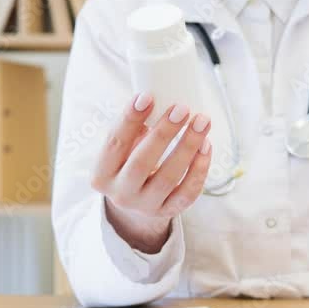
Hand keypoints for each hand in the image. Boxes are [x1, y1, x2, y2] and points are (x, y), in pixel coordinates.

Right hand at [91, 93, 211, 253]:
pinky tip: (206, 146)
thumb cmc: (130, 163)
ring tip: (201, 122)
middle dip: (163, 133)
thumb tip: (160, 102)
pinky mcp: (169, 211)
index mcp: (102, 174)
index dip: (129, 120)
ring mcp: (146, 206)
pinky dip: (199, 168)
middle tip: (181, 109)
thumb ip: (135, 129)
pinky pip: (188, 192)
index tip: (147, 96)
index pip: (115, 144)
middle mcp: (121, 194)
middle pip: (142, 162)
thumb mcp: (123, 149)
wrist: (136, 202)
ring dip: (188, 146)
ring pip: (169, 177)